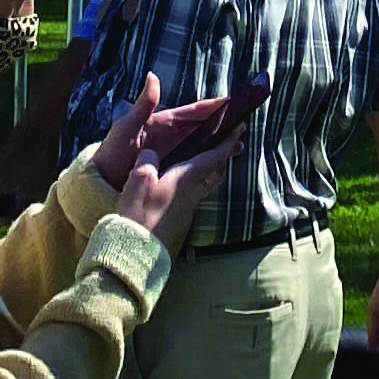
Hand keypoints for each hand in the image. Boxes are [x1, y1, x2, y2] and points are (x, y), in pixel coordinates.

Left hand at [88, 72, 249, 191]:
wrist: (102, 182)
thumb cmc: (112, 151)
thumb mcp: (126, 126)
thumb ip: (143, 104)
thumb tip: (153, 76)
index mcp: (164, 122)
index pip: (194, 112)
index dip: (213, 107)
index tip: (233, 102)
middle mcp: (172, 136)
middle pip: (204, 128)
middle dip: (223, 125)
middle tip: (244, 125)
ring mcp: (173, 153)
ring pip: (203, 146)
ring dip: (220, 144)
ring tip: (239, 147)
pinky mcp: (172, 169)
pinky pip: (196, 163)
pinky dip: (210, 162)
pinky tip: (222, 165)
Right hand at [112, 128, 243, 247]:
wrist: (138, 250)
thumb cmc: (140, 214)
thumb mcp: (139, 179)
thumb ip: (148, 160)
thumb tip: (151, 154)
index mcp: (186, 179)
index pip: (214, 157)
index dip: (228, 141)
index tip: (240, 128)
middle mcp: (192, 193)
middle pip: (216, 171)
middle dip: (224, 155)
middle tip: (230, 142)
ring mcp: (187, 208)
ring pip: (207, 184)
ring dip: (213, 169)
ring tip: (212, 159)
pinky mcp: (179, 218)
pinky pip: (195, 193)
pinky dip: (198, 182)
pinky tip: (187, 181)